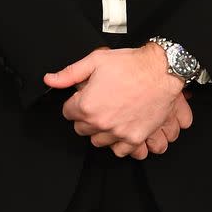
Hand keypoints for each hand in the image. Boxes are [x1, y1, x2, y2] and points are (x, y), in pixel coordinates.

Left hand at [44, 44, 188, 158]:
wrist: (161, 71)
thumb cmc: (130, 65)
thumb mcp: (96, 61)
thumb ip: (70, 73)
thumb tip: (50, 80)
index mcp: (87, 105)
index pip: (67, 113)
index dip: (75, 103)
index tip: (84, 97)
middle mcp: (101, 122)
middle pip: (81, 128)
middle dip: (86, 117)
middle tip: (98, 104)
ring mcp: (118, 133)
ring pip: (98, 141)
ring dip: (100, 131)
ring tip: (109, 115)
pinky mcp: (135, 138)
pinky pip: (119, 151)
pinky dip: (118, 142)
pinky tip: (120, 129)